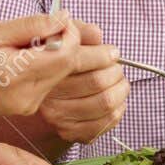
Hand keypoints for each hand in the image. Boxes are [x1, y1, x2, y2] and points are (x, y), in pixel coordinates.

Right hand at [0, 12, 83, 118]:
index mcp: (15, 74)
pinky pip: (52, 82)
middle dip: (67, 42)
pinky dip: (48, 66)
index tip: (59, 20)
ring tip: (32, 44)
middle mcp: (27, 95)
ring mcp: (30, 105)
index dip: (71, 33)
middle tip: (49, 28)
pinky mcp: (31, 108)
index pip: (65, 54)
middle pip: (69, 65)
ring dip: (57, 53)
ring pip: (63, 74)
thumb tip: (63, 18)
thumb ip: (31, 25)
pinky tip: (29, 59)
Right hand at [36, 21, 128, 143]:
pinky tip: (115, 100)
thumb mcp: (64, 39)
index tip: (112, 52)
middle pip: (97, 82)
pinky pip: (107, 121)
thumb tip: (96, 34)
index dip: (103, 54)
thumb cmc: (59, 61)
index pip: (78, 61)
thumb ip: (79, 32)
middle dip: (115, 71)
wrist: (45, 94)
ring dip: (121, 89)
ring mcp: (59, 119)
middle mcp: (48, 99)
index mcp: (44, 72)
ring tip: (119, 82)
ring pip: (106, 102)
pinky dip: (119, 108)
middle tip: (116, 67)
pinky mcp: (72, 133)